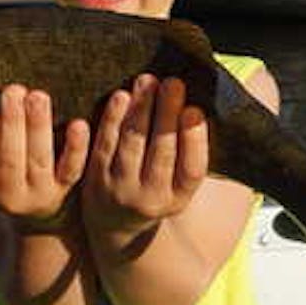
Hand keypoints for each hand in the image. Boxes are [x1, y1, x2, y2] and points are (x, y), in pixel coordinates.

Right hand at [0, 84, 88, 229]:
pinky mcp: (65, 188)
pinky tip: (78, 125)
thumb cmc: (2, 169)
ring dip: (38, 126)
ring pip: (39, 160)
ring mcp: (40, 193)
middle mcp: (9, 196)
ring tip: (37, 97)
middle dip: (13, 123)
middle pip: (11, 159)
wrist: (34, 208)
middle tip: (14, 91)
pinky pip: (71, 169)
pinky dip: (75, 147)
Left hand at [82, 75, 209, 234]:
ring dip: (140, 110)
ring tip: (148, 81)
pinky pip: (101, 147)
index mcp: (178, 198)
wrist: (113, 223)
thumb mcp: (178, 182)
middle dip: (167, 114)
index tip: (195, 110)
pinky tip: (115, 100)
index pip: (191, 170)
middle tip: (173, 83)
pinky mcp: (93, 179)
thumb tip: (212, 102)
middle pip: (161, 152)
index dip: (194, 140)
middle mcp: (149, 198)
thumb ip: (193, 150)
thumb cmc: (155, 185)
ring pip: (131, 144)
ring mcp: (119, 190)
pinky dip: (107, 124)